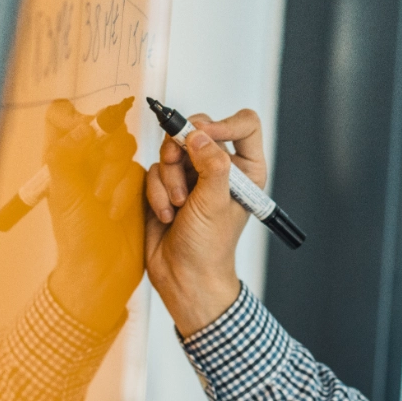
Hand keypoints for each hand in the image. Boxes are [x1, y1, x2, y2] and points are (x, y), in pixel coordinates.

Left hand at [44, 97, 146, 333]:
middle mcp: (85, 159)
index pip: (62, 115)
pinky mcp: (134, 182)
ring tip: (106, 204)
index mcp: (60, 157)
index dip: (74, 116)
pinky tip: (121, 210)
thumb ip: (68, 156)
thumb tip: (82, 127)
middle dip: (104, 152)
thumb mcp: (66, 196)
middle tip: (97, 186)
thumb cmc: (77, 239)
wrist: (104, 271)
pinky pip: (139, 167)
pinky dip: (132, 187)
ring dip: (117, 172)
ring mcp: (111, 170)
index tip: (85, 133)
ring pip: (123, 144)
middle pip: (101, 125)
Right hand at [144, 109, 265, 336]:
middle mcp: (221, 168)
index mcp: (246, 169)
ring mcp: (193, 175)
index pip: (245, 125)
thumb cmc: (210, 248)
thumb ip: (211, 165)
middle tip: (175, 164)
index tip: (203, 136)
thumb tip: (199, 134)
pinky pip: (155, 169)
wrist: (183, 277)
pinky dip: (156, 191)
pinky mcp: (168, 184)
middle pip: (199, 129)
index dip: (224, 123)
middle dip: (182, 151)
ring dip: (169, 178)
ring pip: (172, 150)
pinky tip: (166, 214)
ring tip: (177, 205)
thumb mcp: (215, 203)